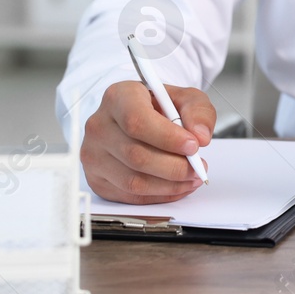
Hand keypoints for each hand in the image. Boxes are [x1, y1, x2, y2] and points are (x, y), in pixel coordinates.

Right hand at [83, 80, 214, 203]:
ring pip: (133, 180)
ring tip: (192, 177)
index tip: (193, 145)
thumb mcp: (185, 98)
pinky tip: (176, 186)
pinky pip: (130, 196)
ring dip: (169, 185)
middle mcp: (99, 125)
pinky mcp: (97, 179)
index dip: (167, 137)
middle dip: (174, 166)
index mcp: (118, 97)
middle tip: (198, 167)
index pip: (136, 121)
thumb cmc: (159, 107)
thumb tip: (200, 136)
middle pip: (136, 155)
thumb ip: (198, 111)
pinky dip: (159, 195)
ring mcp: (94, 155)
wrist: (137, 117)